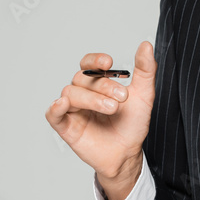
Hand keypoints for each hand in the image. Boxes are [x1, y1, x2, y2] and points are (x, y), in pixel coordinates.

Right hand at [45, 42, 155, 199]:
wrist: (128, 154)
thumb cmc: (132, 125)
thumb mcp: (144, 95)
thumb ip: (145, 71)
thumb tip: (146, 46)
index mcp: (97, 84)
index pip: (88, 64)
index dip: (94, 60)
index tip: (108, 63)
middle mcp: (82, 94)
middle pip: (81, 79)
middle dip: (103, 86)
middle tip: (122, 97)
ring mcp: (73, 110)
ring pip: (71, 93)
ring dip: (92, 99)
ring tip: (112, 108)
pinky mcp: (66, 127)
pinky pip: (53, 114)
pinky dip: (56, 107)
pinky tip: (63, 104)